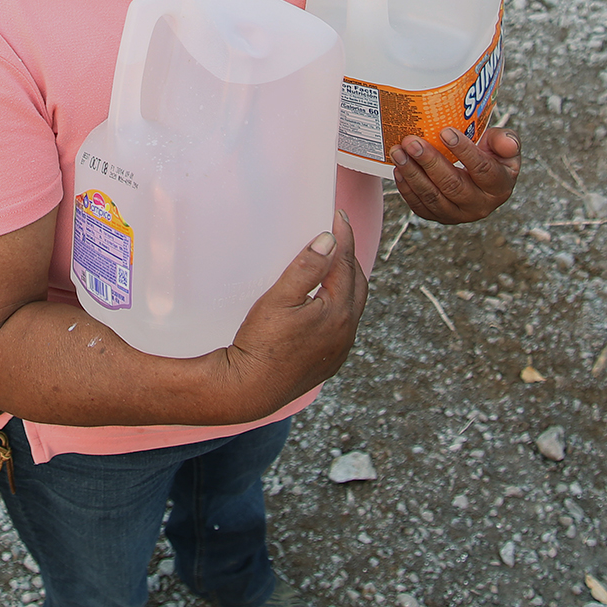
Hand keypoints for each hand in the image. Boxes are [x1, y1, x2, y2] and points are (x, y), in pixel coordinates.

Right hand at [224, 210, 367, 412]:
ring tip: (333, 264)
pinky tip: (324, 302)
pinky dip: (339, 306)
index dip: (343, 236)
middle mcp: (347, 330)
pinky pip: (343, 326)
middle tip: (337, 236)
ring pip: (352, 306)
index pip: (345, 263)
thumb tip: (328, 240)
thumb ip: (306, 268)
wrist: (249, 390)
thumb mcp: (279, 299)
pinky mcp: (330, 361)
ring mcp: (340, 348)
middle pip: (357, 283)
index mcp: (339, 311)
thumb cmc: (260, 344)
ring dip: (346, 282)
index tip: (339, 216)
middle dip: (349, 257)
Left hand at [392, 127, 520, 224]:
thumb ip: (506, 141)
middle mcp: (480, 205)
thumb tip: (509, 145)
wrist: (479, 178)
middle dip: (429, 162)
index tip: (444, 132)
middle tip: (412, 142)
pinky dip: (407, 188)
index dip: (463, 151)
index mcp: (499, 187)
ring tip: (399, 152)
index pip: (482, 170)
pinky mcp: (440, 217)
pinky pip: (421, 206)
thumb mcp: (504, 146)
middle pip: (453, 185)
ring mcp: (458, 214)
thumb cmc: (492, 157)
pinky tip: (398, 169)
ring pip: (433, 197)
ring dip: (412, 173)